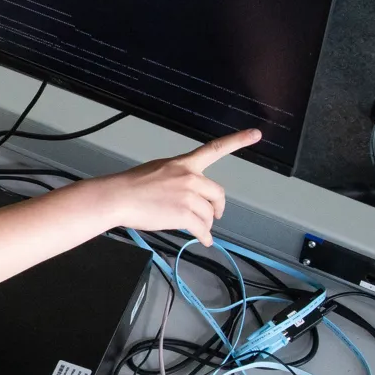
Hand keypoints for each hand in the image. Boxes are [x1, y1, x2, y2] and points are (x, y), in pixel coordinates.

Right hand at [94, 129, 260, 246]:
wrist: (118, 197)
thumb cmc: (130, 186)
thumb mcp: (157, 171)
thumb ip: (177, 179)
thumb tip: (186, 196)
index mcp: (184, 164)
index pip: (214, 149)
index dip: (238, 140)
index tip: (256, 134)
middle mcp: (190, 177)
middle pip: (217, 194)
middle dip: (217, 208)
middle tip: (214, 215)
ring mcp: (188, 196)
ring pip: (208, 214)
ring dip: (205, 224)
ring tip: (197, 230)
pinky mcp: (184, 215)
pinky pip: (201, 229)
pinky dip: (204, 237)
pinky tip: (203, 240)